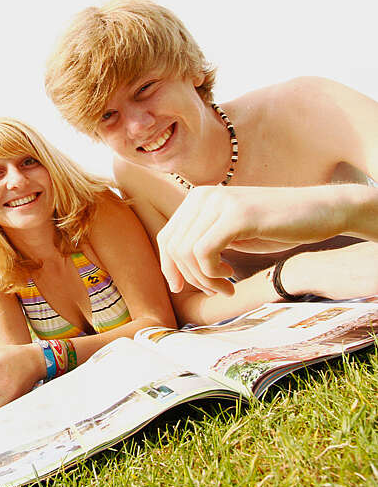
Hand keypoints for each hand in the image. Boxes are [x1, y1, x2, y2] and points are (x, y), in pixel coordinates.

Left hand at [157, 186, 349, 295]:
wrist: (321, 212)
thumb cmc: (275, 227)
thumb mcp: (230, 233)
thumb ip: (202, 241)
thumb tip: (173, 270)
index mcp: (198, 198)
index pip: (166, 237)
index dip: (169, 267)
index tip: (180, 288)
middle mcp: (203, 196)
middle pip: (173, 247)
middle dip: (189, 277)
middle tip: (215, 289)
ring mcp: (219, 203)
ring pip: (185, 252)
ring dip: (204, 279)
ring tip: (226, 286)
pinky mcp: (237, 216)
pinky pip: (203, 252)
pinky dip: (212, 274)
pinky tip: (231, 276)